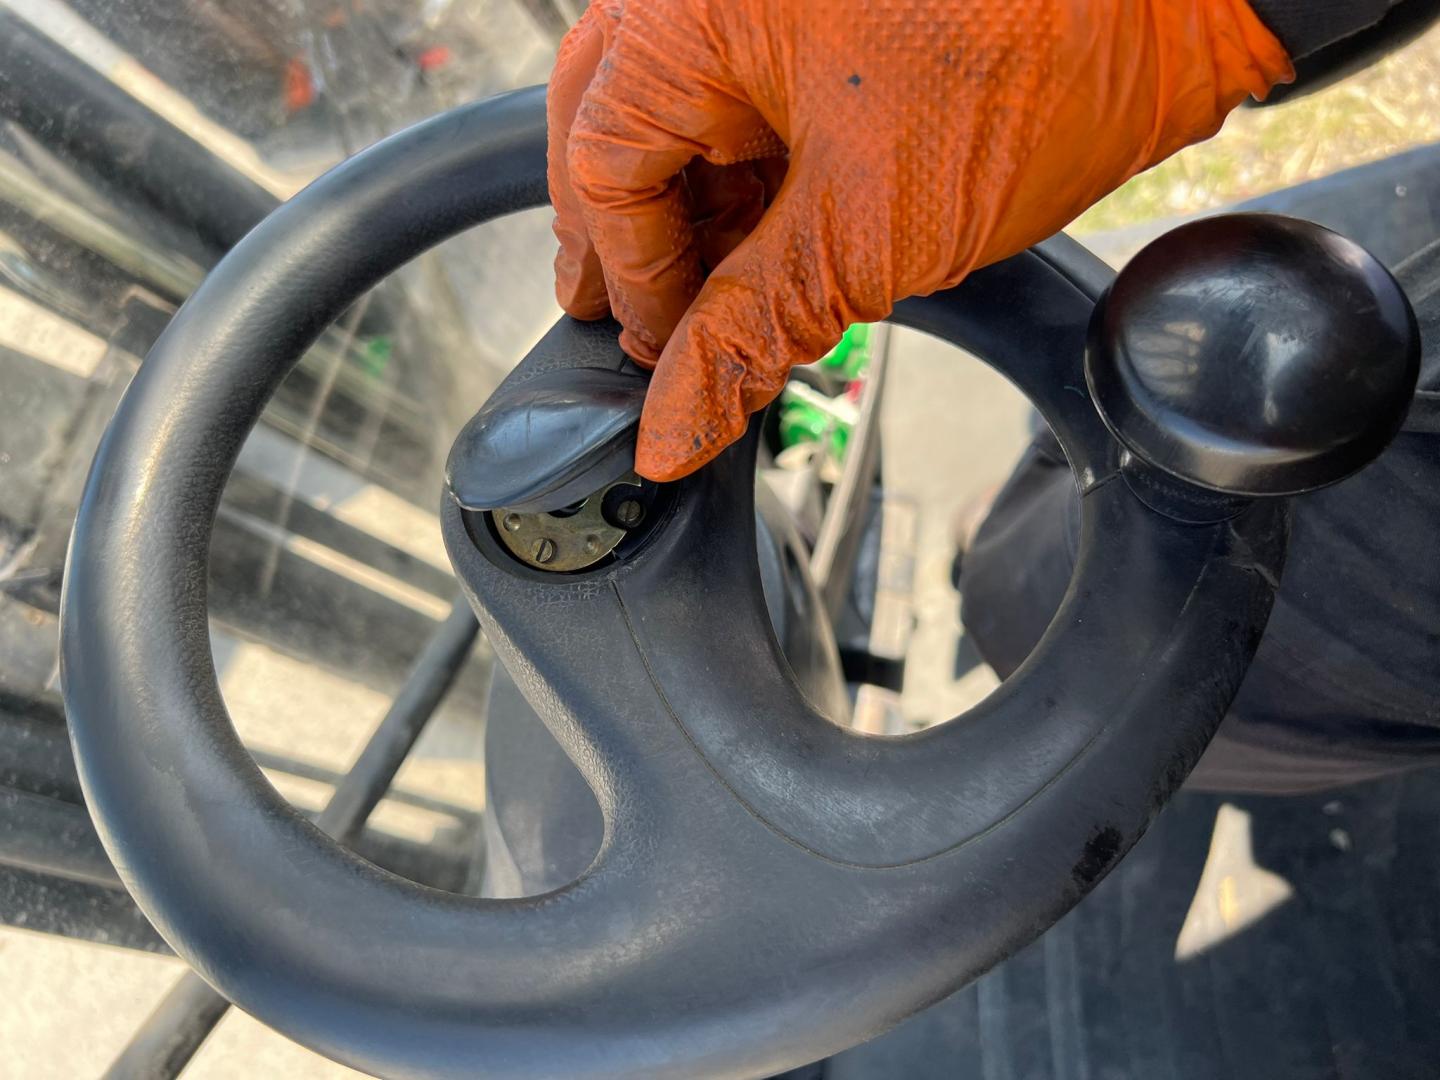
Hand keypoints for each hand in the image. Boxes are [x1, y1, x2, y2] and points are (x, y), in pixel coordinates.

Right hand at [547, 0, 1290, 480]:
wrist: (1173, 5)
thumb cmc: (1041, 69)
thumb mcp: (868, 232)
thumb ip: (749, 331)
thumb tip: (670, 429)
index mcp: (697, 7)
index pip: (602, 157)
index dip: (628, 275)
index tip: (659, 355)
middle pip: (614, 125)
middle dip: (632, 241)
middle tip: (645, 332)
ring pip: (675, 116)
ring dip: (687, 219)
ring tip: (709, 308)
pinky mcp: (814, 19)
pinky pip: (739, 100)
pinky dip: (742, 183)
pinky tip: (755, 253)